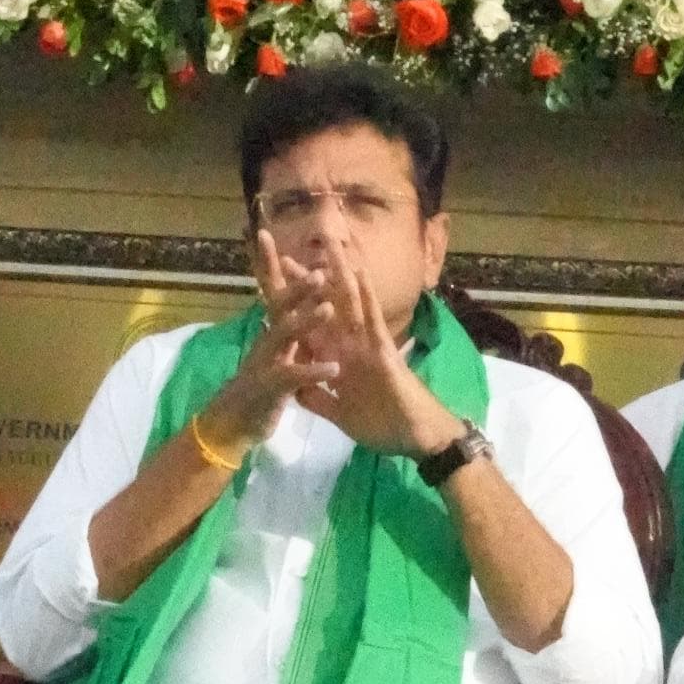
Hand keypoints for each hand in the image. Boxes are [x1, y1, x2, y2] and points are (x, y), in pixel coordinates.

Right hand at [191, 244, 336, 459]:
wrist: (233, 425)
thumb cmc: (259, 390)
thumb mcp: (276, 358)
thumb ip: (289, 338)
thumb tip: (302, 312)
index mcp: (272, 334)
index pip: (275, 295)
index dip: (276, 268)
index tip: (282, 243)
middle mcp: (266, 342)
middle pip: (279, 307)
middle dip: (298, 288)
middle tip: (320, 272)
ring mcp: (264, 362)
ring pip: (284, 334)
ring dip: (306, 320)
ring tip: (329, 308)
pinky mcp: (269, 387)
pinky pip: (292, 376)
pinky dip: (313, 371)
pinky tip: (334, 368)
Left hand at [256, 239, 454, 459]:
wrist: (414, 439)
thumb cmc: (381, 425)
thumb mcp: (341, 415)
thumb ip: (320, 400)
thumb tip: (297, 389)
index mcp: (336, 359)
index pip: (309, 327)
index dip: (291, 308)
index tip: (269, 286)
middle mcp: (349, 345)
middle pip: (324, 307)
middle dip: (306, 283)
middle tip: (283, 253)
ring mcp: (366, 344)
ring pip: (349, 303)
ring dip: (338, 274)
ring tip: (328, 244)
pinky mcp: (382, 351)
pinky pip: (372, 320)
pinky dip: (367, 296)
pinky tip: (360, 273)